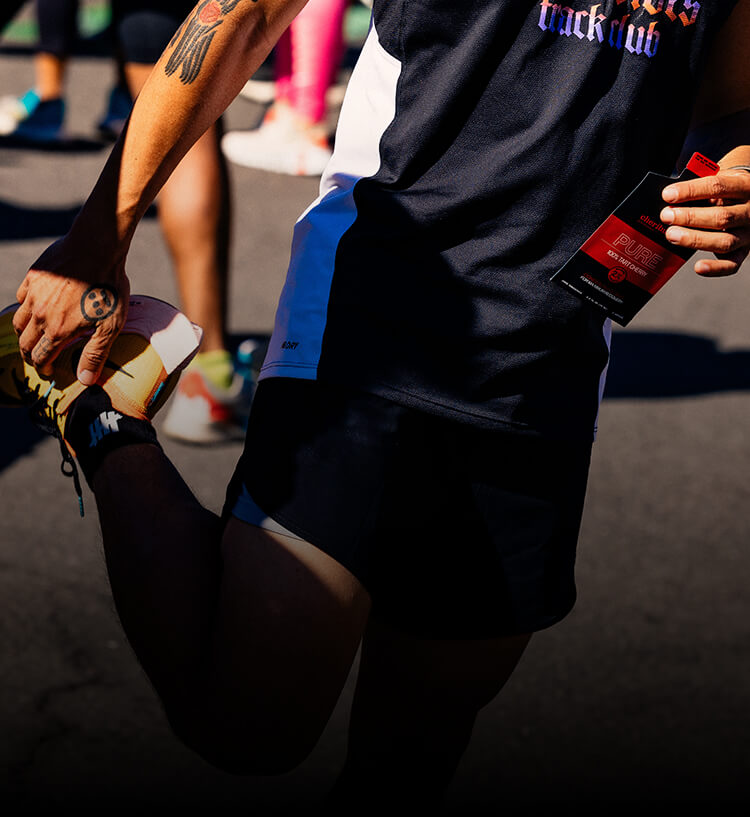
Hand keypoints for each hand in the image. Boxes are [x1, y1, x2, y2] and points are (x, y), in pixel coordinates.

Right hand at [13, 234, 129, 383]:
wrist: (97, 249)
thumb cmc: (108, 287)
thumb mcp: (110, 326)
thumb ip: (95, 354)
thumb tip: (85, 380)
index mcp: (58, 330)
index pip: (41, 358)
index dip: (43, 369)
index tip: (49, 372)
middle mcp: (40, 315)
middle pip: (26, 343)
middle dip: (31, 355)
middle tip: (40, 358)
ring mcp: (34, 295)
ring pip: (19, 322)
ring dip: (25, 334)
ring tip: (36, 337)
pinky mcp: (33, 278)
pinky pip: (22, 298)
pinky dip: (26, 308)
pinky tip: (37, 308)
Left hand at [660, 168, 749, 276]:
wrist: (748, 199)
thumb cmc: (727, 190)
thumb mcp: (719, 178)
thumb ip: (699, 187)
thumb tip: (669, 196)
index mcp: (744, 186)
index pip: (718, 187)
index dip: (691, 191)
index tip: (668, 195)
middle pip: (722, 217)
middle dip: (690, 217)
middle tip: (667, 216)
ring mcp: (748, 233)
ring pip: (725, 242)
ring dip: (695, 240)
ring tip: (672, 235)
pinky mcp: (743, 251)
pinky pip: (732, 264)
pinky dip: (715, 268)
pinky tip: (698, 267)